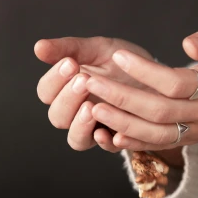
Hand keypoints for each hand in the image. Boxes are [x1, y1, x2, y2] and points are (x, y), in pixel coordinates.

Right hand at [34, 36, 155, 152]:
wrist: (160, 78)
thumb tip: (38, 48)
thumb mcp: (99, 49)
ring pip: (75, 140)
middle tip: (84, 80)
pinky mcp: (117, 140)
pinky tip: (108, 132)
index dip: (54, 80)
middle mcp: (76, 113)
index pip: (46, 92)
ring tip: (91, 107)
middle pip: (57, 117)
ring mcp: (96, 130)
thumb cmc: (124, 63)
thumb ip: (70, 48)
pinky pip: (106, 149)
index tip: (70, 63)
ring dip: (80, 125)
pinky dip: (105, 142)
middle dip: (68, 99)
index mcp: (67, 90)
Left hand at [84, 24, 197, 151]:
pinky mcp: (190, 141)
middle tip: (90, 82)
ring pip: (156, 134)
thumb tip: (188, 44)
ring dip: (122, 123)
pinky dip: (134, 143)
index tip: (119, 56)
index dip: (145, 71)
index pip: (175, 83)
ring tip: (93, 108)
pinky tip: (110, 134)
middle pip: (160, 111)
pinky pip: (160, 146)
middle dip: (122, 98)